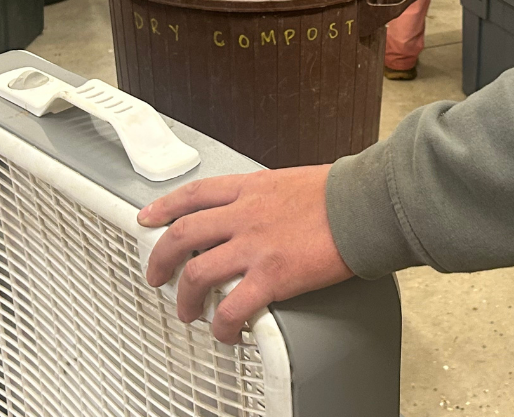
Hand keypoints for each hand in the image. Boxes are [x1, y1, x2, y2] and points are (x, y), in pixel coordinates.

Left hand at [137, 164, 354, 343]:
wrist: (364, 205)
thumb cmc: (340, 193)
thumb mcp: (291, 181)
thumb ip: (267, 196)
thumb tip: (264, 212)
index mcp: (250, 188)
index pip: (193, 194)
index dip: (164, 208)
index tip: (149, 218)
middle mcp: (244, 215)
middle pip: (182, 235)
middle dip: (160, 259)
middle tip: (156, 275)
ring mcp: (254, 246)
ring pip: (196, 274)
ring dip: (184, 297)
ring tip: (188, 311)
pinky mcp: (271, 276)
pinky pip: (232, 308)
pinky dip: (222, 325)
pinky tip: (225, 332)